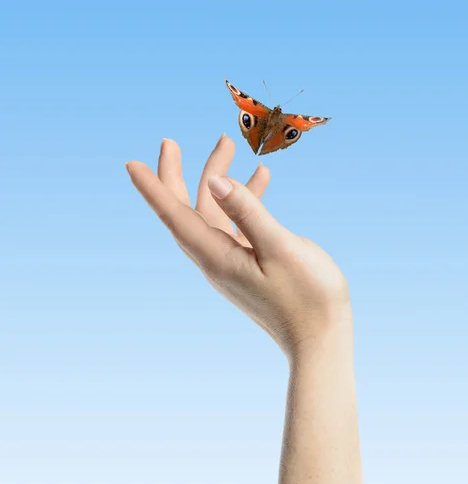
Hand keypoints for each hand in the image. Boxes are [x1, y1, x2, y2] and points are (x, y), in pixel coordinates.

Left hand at [126, 135, 351, 359]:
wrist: (321, 340)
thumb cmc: (308, 298)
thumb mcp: (280, 248)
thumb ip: (248, 211)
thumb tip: (214, 181)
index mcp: (217, 257)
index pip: (174, 216)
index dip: (152, 188)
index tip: (130, 164)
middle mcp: (216, 261)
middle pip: (186, 210)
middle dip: (178, 174)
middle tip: (169, 142)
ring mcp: (231, 264)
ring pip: (212, 213)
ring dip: (217, 180)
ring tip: (229, 146)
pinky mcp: (248, 265)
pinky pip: (235, 225)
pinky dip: (244, 200)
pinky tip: (261, 180)